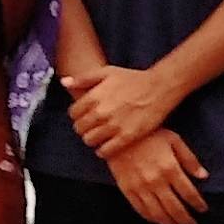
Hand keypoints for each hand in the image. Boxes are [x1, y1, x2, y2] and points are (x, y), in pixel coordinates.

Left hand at [63, 65, 182, 157]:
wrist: (158, 88)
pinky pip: (105, 151)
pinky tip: (106, 145)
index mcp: (94, 96)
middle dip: (83, 127)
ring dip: (91, 139)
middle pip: (79, 128)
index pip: (73, 113)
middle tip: (91, 126)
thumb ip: (83, 78)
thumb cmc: (132, 79)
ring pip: (89, 140)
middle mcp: (101, 112)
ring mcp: (114, 126)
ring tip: (98, 135)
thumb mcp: (106, 72)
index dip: (77, 115)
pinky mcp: (127, 137)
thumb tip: (65, 82)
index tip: (83, 115)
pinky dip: (102, 150)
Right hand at [103, 128, 209, 223]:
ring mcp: (140, 187)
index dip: (198, 204)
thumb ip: (189, 159)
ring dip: (170, 223)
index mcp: (170, 168)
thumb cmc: (148, 134)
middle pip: (175, 208)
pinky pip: (141, 209)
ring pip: (159, 213)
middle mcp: (156, 181)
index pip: (189, 193)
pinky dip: (152, 218)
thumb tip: (203, 176)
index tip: (202, 209)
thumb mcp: (173, 140)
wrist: (118, 134)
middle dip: (186, 220)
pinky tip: (158, 220)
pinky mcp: (127, 189)